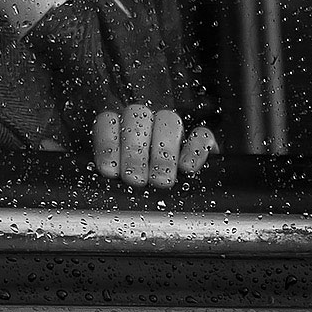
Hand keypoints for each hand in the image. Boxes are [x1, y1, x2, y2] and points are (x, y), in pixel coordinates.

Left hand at [93, 104, 217, 187]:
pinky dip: (195, 150)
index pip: (108, 121)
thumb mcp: (121, 177)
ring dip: (163, 153)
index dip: (107, 145)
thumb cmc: (140, 183)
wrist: (178, 191)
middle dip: (135, 152)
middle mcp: (145, 121)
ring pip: (169, 121)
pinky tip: (187, 168)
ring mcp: (174, 127)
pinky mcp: (203, 139)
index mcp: (119, 127)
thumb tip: (107, 177)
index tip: (109, 170)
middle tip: (135, 180)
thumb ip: (113, 172)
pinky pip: (202, 135)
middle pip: (138, 120)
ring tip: (160, 180)